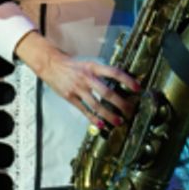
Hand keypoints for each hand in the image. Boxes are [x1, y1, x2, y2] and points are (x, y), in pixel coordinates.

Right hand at [14, 31, 140, 127]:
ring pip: (96, 104)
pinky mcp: (70, 97)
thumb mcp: (88, 64)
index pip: (114, 72)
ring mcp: (78, 88)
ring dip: (109, 114)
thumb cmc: (71, 65)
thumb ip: (101, 72)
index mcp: (93, 67)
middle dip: (120, 103)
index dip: (127, 80)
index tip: (138, 88)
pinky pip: (84, 109)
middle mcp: (86, 77)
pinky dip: (93, 118)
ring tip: (119, 121)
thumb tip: (119, 80)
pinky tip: (101, 125)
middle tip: (130, 110)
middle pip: (107, 92)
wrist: (50, 64)